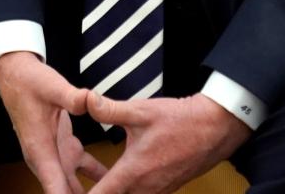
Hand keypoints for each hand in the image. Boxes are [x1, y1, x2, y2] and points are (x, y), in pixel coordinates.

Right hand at [0, 52, 96, 193]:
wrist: (16, 75)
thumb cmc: (28, 82)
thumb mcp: (50, 86)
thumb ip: (71, 97)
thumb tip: (91, 101)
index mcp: (39, 149)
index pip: (54, 188)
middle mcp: (46, 158)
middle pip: (65, 193)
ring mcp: (57, 155)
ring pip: (75, 188)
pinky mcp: (65, 150)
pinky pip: (85, 172)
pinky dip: (100, 180)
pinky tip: (119, 184)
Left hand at [85, 92, 251, 193]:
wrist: (216, 128)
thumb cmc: (178, 120)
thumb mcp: (140, 110)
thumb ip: (108, 109)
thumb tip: (84, 100)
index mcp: (134, 171)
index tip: (68, 191)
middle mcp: (145, 187)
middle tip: (75, 187)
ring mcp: (158, 190)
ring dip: (113, 193)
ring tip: (93, 186)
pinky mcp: (166, 187)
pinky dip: (128, 191)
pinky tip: (119, 181)